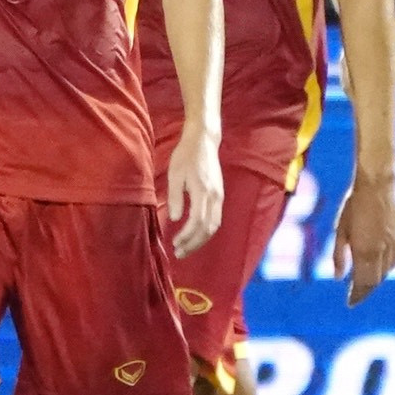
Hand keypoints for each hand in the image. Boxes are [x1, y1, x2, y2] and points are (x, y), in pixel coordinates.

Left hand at [166, 134, 224, 256]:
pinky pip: (216, 218)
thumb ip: (175, 197)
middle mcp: (215, 196)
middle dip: (194, 243)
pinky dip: (206, 230)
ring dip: (201, 239)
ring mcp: (219, 196)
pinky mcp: (219, 194)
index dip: (187, 236)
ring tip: (186, 247)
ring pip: (215, 225)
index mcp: (203, 191)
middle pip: (208, 228)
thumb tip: (174, 218)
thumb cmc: (185, 156)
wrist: (203, 141)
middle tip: (179, 253)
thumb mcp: (174, 174)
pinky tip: (195, 234)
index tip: (174, 244)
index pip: (197, 222)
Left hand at [331, 170, 394, 306]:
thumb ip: (339, 255)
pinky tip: (379, 268)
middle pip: (376, 280)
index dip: (357, 295)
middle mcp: (381, 250)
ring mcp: (393, 244)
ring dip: (376, 281)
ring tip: (364, 284)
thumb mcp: (340, 230)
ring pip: (386, 272)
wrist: (377, 185)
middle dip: (365, 291)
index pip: (363, 282)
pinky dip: (386, 269)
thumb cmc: (353, 206)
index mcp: (365, 250)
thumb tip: (338, 278)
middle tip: (355, 297)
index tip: (350, 303)